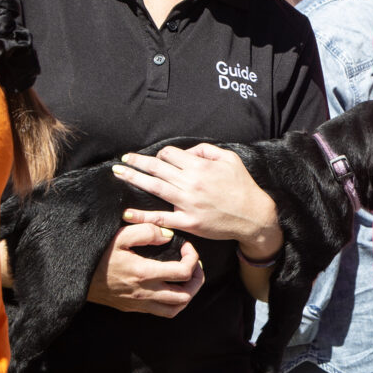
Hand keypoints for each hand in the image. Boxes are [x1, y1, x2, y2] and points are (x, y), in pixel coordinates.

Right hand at [86, 224, 204, 317]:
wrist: (76, 278)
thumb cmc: (98, 254)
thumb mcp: (120, 236)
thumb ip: (146, 232)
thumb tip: (167, 236)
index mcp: (144, 273)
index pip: (183, 272)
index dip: (193, 259)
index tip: (186, 248)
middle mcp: (145, 292)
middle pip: (185, 295)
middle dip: (197, 280)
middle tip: (194, 265)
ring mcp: (139, 303)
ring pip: (175, 309)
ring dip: (187, 294)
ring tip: (187, 279)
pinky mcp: (133, 308)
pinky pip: (161, 312)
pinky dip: (173, 303)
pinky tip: (170, 288)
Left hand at [114, 143, 281, 260]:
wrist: (253, 216)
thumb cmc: (242, 186)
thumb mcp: (229, 159)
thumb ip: (206, 150)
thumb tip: (186, 152)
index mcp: (199, 167)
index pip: (170, 154)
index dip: (161, 154)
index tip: (159, 158)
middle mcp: (190, 183)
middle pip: (156, 168)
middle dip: (136, 162)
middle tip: (123, 159)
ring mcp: (187, 204)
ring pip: (154, 188)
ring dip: (133, 179)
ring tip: (119, 173)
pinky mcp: (188, 222)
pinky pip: (161, 217)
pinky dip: (143, 215)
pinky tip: (128, 213)